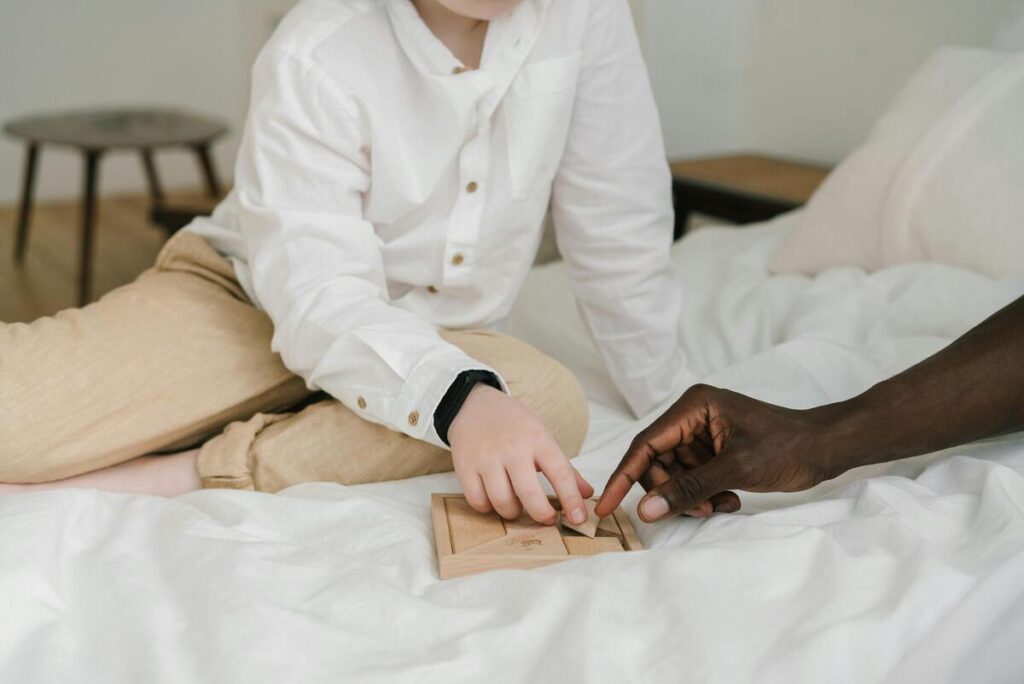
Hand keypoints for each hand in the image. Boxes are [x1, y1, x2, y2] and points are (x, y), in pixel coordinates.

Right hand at [449, 385, 593, 524]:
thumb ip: (565, 469)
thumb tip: (588, 495)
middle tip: (546, 519)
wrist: (474, 405)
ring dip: (513, 512)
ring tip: (517, 506)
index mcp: (538, 439)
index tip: (579, 519)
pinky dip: (488, 508)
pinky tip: (494, 500)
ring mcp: (486, 457)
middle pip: (529, 494)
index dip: (572, 500)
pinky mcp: (465, 466)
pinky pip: (478, 501)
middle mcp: (512, 448)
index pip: (560, 473)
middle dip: (541, 514)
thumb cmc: (515, 425)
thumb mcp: (543, 438)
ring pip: (502, 502)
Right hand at [595, 385, 846, 522]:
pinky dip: (704, 495)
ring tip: (718, 505)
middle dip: (670, 490)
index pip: (646, 444)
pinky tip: (728, 500)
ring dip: (689, 497)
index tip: (605, 506)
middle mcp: (693, 416)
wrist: (828, 448)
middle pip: (657, 462)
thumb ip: (687, 490)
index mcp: (693, 406)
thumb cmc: (788, 447)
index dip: (624, 477)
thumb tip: (646, 511)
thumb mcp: (735, 470)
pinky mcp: (714, 452)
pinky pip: (692, 479)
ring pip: (674, 474)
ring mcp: (704, 435)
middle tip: (697, 510)